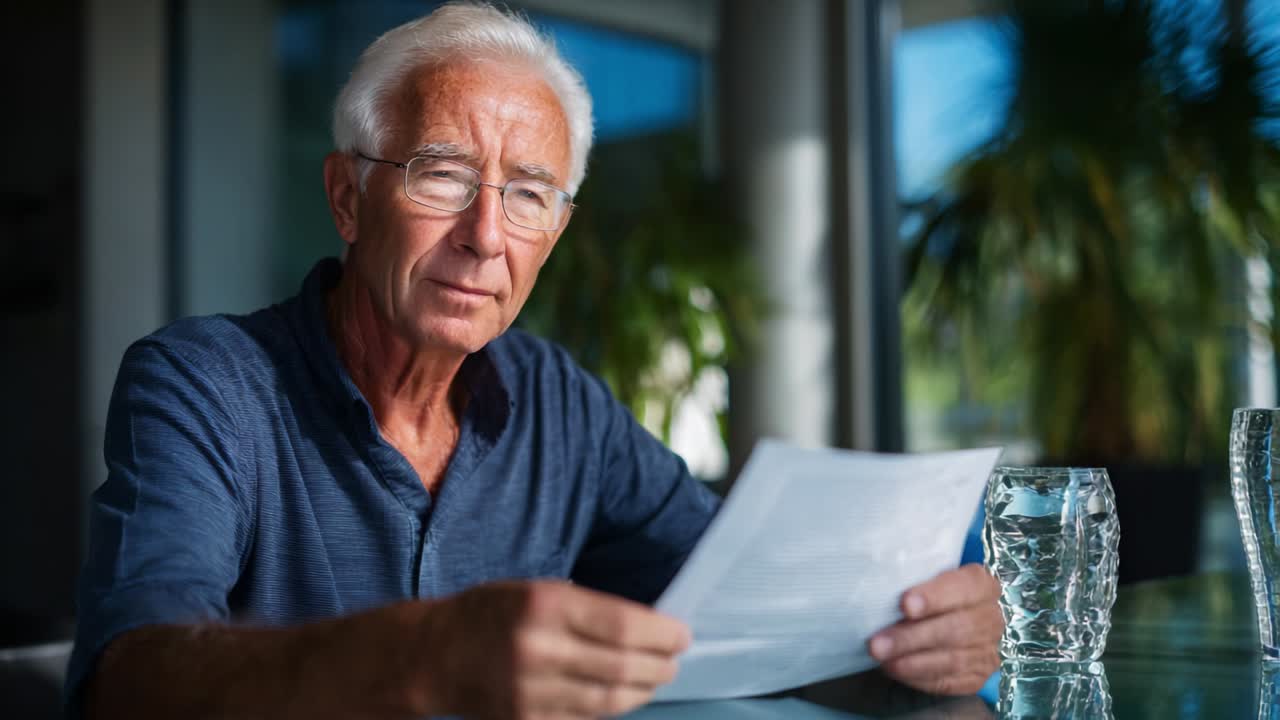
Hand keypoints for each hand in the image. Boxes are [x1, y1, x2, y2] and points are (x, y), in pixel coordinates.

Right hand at [419, 580, 689, 718]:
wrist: (431, 656)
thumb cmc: (489, 613)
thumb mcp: (535, 589)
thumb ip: (585, 607)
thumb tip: (643, 625)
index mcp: (544, 604)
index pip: (622, 624)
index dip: (661, 633)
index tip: (681, 635)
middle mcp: (539, 648)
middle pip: (621, 666)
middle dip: (658, 665)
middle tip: (674, 661)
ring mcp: (531, 690)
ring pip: (608, 699)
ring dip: (641, 691)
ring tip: (655, 680)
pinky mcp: (525, 719)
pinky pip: (583, 718)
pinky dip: (610, 709)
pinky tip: (622, 698)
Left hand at [867, 564, 1001, 695]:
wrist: (951, 617)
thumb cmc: (930, 592)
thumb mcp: (926, 577)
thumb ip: (913, 580)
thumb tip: (878, 591)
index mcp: (982, 585)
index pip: (963, 587)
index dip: (934, 597)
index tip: (905, 605)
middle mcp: (991, 618)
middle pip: (955, 629)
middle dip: (912, 638)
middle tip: (877, 644)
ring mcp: (987, 650)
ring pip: (952, 659)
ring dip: (912, 662)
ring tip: (882, 660)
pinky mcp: (977, 676)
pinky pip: (949, 682)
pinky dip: (920, 678)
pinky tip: (896, 670)